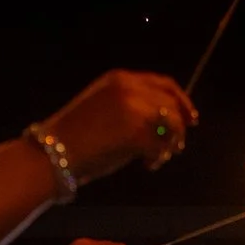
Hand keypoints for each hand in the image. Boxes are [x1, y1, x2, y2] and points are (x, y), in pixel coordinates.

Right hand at [42, 70, 197, 179]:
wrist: (52, 153)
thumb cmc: (74, 138)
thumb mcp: (103, 108)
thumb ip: (131, 108)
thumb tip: (161, 123)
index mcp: (120, 78)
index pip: (163, 84)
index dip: (182, 101)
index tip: (191, 119)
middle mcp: (129, 88)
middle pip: (172, 105)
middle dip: (179, 127)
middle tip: (176, 148)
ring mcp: (133, 109)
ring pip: (172, 124)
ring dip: (171, 144)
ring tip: (158, 158)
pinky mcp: (135, 132)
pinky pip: (161, 146)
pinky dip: (159, 157)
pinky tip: (147, 165)